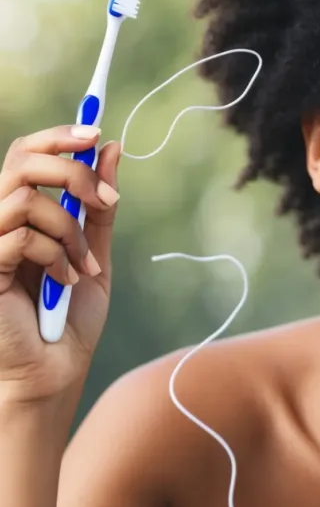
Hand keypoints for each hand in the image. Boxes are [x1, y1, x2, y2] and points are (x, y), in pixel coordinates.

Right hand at [0, 125, 120, 403]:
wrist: (54, 373)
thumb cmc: (70, 319)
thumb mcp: (95, 253)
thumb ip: (100, 207)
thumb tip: (112, 148)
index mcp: (22, 214)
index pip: (27, 153)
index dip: (59, 136)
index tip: (97, 133)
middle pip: (21, 160)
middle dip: (73, 173)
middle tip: (104, 202)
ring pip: (25, 198)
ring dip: (71, 230)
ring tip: (83, 267)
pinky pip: (21, 237)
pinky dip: (56, 257)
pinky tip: (64, 284)